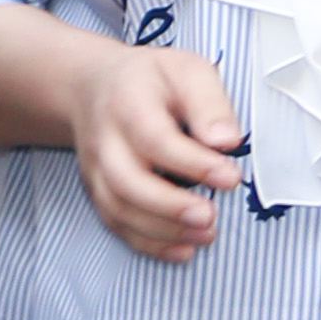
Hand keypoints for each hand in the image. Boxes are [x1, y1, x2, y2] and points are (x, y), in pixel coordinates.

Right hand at [72, 42, 248, 260]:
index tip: (229, 177)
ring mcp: (97, 170)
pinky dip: (148, 243)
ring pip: (119, 209)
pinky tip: (182, 249)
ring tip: (206, 234)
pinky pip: (116, 223)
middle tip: (210, 217)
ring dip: (162, 230)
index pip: (155, 139)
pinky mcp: (99, 190)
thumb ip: (209, 103)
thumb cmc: (149, 80)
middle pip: (127, 181)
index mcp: (128, 104)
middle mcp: (105, 141)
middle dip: (170, 206)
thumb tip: (228, 140)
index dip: (192, 163)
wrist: (90, 87)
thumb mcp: (186, 70)